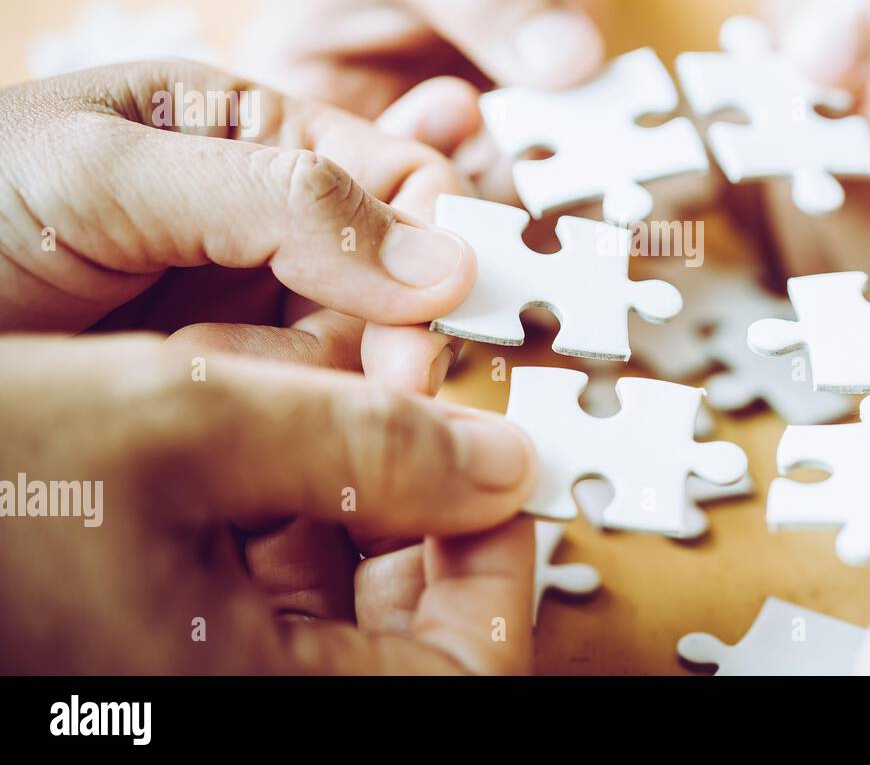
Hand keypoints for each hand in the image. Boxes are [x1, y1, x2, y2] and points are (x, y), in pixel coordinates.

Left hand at [0, 60, 476, 392]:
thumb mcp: (106, 170)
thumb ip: (281, 200)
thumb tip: (438, 256)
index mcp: (245, 130)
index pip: (388, 174)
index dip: (428, 235)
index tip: (445, 307)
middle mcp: (258, 218)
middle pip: (383, 272)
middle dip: (385, 322)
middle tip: (396, 373)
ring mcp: (238, 306)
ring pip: (344, 349)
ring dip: (310, 371)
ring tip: (198, 357)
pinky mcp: (213, 381)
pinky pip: (289, 401)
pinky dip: (269, 408)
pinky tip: (200, 381)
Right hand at [0, 334, 535, 673]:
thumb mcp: (189, 430)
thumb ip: (368, 449)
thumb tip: (501, 462)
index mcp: (256, 695)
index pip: (465, 672)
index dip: (502, 562)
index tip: (502, 456)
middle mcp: (237, 693)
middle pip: (407, 625)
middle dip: (422, 494)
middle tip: (419, 396)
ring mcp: (197, 669)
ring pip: (337, 583)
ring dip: (351, 476)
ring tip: (330, 382)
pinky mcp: (158, 628)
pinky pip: (263, 569)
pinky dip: (280, 486)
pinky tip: (256, 406)